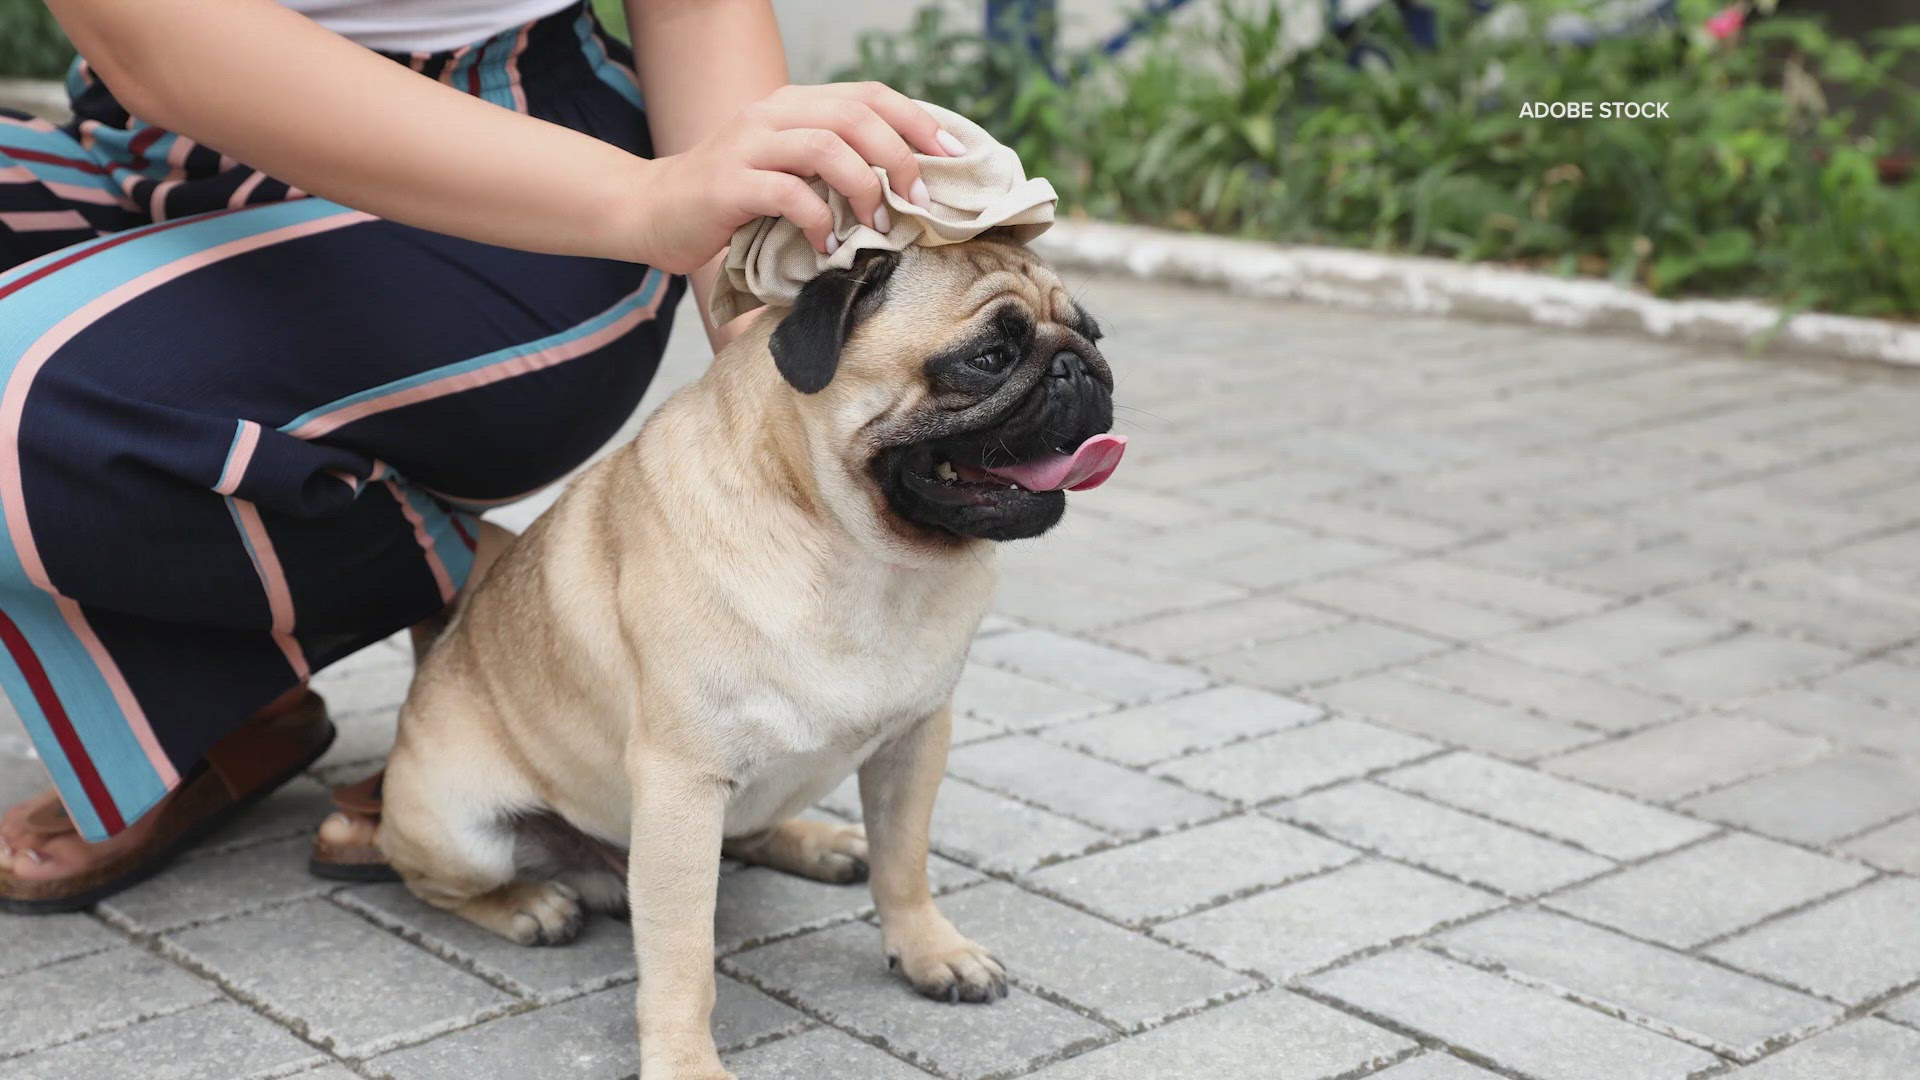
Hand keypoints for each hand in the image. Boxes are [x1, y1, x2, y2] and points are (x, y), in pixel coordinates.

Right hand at [628, 82, 961, 273]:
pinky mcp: (729, 185)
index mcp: (794, 105)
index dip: (917, 122)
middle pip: (855, 115)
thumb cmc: (729, 201)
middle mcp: (772, 114)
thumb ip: (832, 165)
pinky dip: (819, 221)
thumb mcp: (786, 170)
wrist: (652, 212)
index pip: (869, 95)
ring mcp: (748, 146)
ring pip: (826, 146)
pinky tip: (827, 248)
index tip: (953, 157)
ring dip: (864, 187)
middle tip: (919, 202)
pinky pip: (788, 194)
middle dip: (900, 158)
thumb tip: (906, 187)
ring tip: (877, 225)